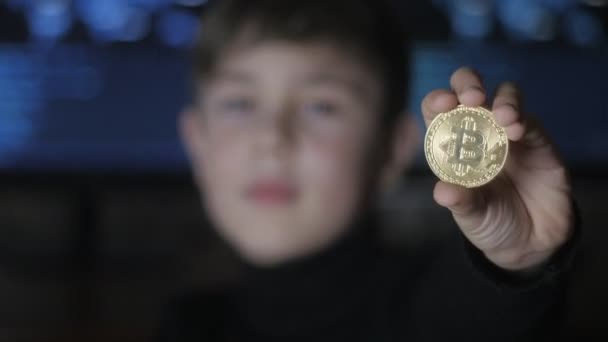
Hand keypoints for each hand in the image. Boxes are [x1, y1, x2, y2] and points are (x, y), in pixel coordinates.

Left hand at [421, 67, 573, 271]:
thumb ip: (460, 201)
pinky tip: (517, 131)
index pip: (437, 111)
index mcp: (450, 144)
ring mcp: (506, 131)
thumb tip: (443, 191)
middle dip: (467, 83)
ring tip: (503, 116)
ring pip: (503, 94)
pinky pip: (529, 118)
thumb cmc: (491, 222)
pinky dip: (522, 118)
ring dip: (502, 99)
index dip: (437, 100)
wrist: (532, 240)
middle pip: (468, 89)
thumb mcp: (471, 216)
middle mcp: (477, 131)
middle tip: (472, 98)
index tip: (442, 103)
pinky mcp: (536, 138)